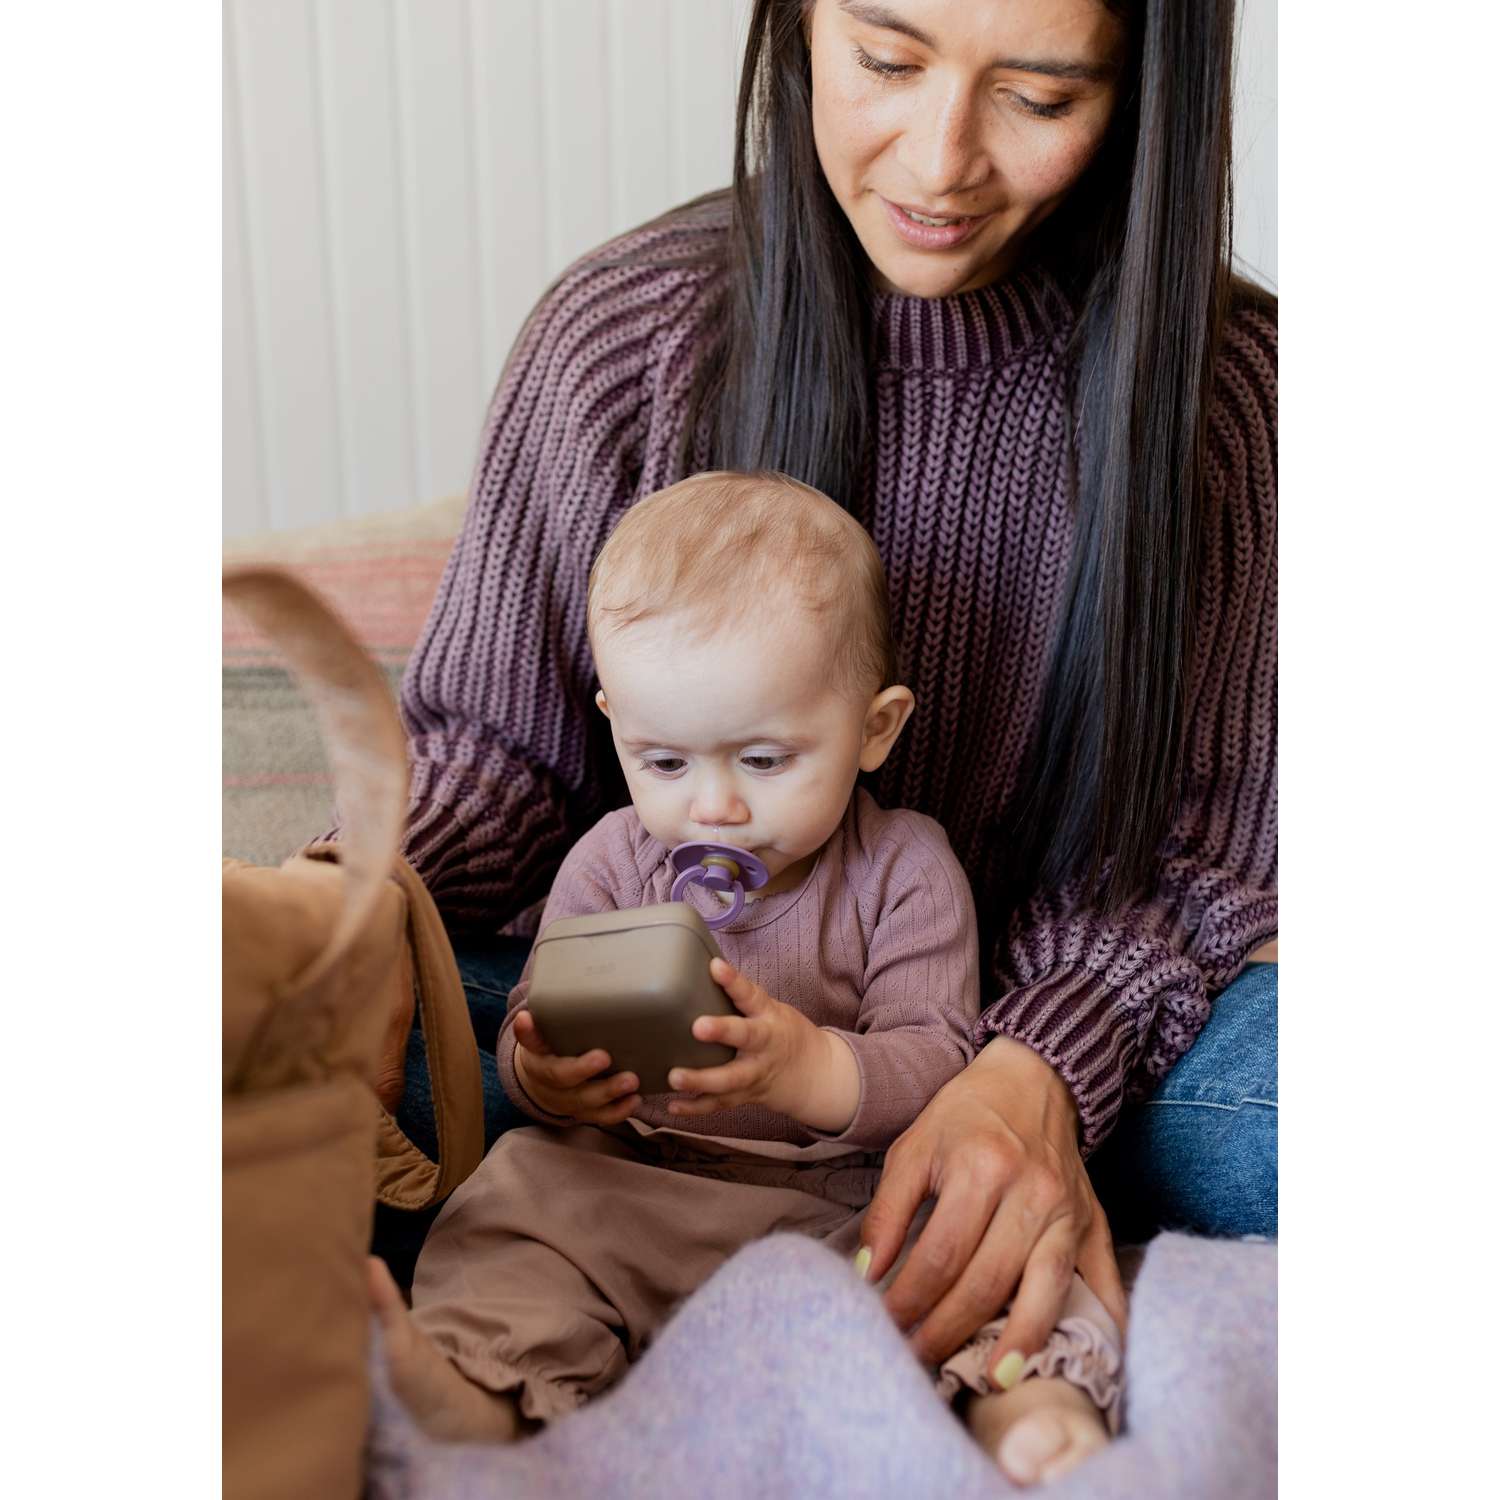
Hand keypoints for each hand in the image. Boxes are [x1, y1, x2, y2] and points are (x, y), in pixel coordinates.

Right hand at [511, 1009, 641, 1124]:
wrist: (545, 1085)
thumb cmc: (554, 1048)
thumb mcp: (547, 1031)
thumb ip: (552, 1014)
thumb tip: (557, 977)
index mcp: (536, 1053)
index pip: (530, 1041)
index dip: (529, 1032)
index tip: (527, 1018)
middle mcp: (548, 1079)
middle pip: (560, 1076)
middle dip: (582, 1069)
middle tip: (604, 1056)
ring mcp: (566, 1099)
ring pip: (583, 1101)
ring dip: (608, 1092)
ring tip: (631, 1081)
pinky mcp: (584, 1112)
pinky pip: (599, 1117)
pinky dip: (618, 1111)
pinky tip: (634, 1100)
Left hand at [664, 958, 819, 1118]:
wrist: (815, 1074)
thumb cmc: (784, 1033)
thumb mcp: (771, 1009)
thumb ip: (741, 998)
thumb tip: (701, 967)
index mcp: (769, 1017)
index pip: (751, 995)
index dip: (734, 981)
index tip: (715, 966)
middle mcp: (764, 1045)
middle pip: (746, 1037)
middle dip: (723, 1031)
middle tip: (698, 1026)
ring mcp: (755, 1074)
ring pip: (730, 1080)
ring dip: (702, 1080)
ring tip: (675, 1077)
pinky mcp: (746, 1096)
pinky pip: (720, 1104)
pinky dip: (696, 1108)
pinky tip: (673, 1106)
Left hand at [857, 1036, 1126, 1368]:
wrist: (1032, 1078)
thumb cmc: (964, 1116)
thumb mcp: (913, 1148)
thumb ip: (887, 1211)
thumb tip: (867, 1275)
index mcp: (982, 1168)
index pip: (941, 1254)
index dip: (911, 1299)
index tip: (887, 1328)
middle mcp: (1032, 1192)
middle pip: (988, 1281)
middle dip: (949, 1330)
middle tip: (919, 1362)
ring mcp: (1068, 1211)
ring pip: (1044, 1290)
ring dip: (1018, 1342)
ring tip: (992, 1381)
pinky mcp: (1094, 1222)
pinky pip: (1101, 1279)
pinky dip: (1101, 1321)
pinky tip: (1091, 1358)